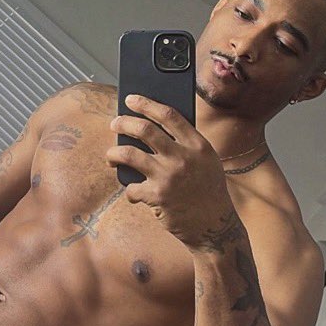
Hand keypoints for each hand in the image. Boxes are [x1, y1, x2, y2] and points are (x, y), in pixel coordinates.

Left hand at [105, 93, 234, 249]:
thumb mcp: (206, 161)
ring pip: (128, 154)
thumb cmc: (207, 190)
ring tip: (111, 156)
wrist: (214, 226)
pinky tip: (134, 192)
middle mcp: (183, 157)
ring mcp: (168, 176)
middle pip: (144, 129)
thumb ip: (186, 144)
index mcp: (197, 145)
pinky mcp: (157, 196)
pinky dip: (129, 190)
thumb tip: (151, 127)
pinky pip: (131, 187)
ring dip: (114, 153)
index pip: (168, 115)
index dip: (146, 103)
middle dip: (123, 123)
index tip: (131, 99)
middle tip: (115, 124)